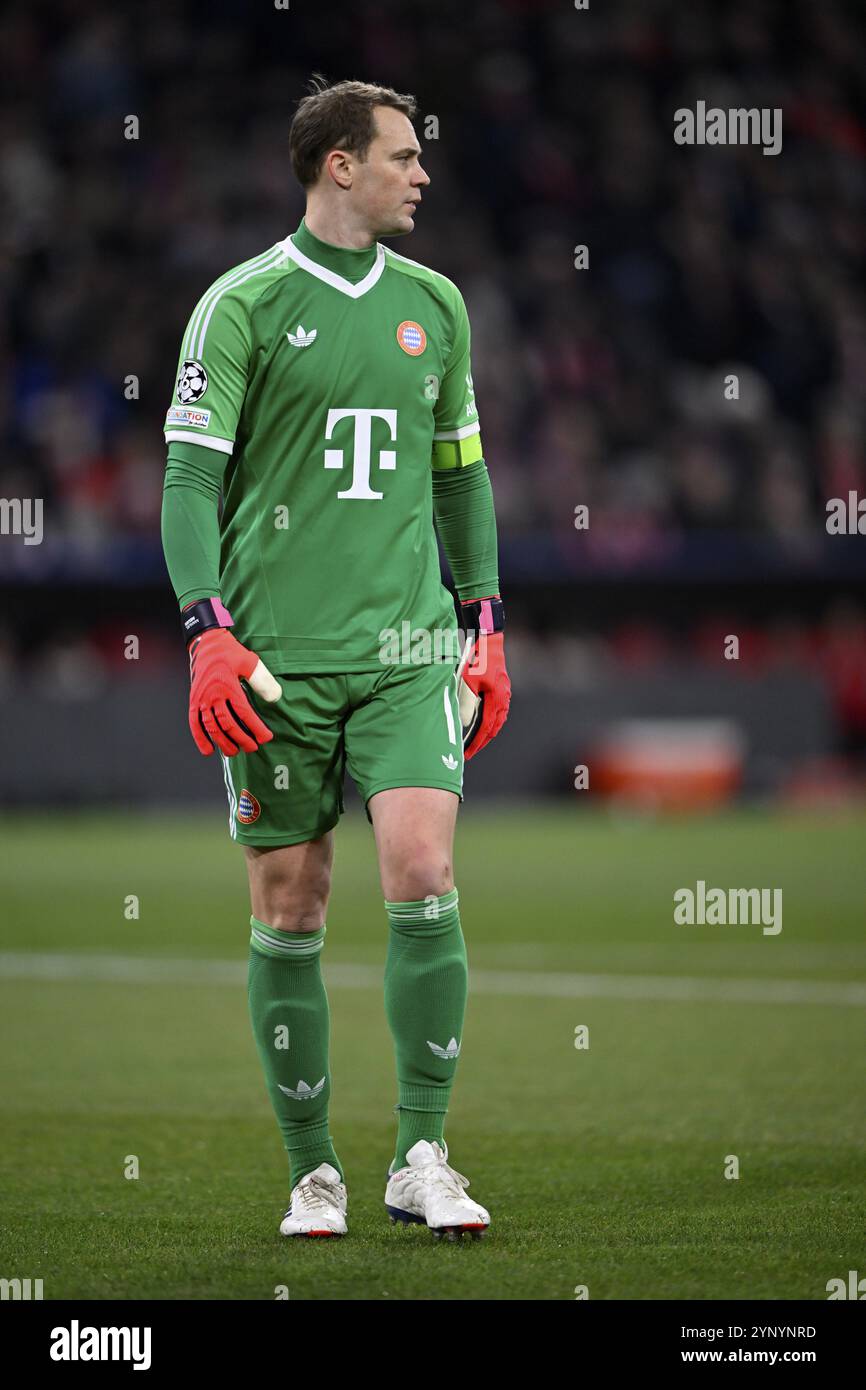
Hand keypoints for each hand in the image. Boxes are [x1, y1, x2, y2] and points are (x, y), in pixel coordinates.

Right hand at [188, 628, 279, 756]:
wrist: (206, 642)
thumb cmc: (229, 652)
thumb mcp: (250, 662)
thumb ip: (263, 680)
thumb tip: (275, 698)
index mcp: (228, 686)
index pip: (244, 713)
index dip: (256, 728)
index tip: (266, 738)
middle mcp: (212, 695)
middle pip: (227, 724)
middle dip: (241, 739)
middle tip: (252, 747)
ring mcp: (201, 699)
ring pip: (211, 727)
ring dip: (223, 742)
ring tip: (234, 752)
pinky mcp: (193, 700)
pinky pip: (194, 723)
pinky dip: (200, 738)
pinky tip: (208, 750)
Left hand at [461, 630, 510, 759]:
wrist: (488, 640)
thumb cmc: (476, 660)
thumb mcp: (467, 682)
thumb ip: (467, 704)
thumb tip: (467, 724)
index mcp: (496, 700)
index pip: (485, 729)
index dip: (476, 743)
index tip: (467, 754)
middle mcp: (503, 699)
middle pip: (493, 727)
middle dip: (482, 741)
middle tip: (470, 751)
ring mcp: (504, 692)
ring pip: (497, 719)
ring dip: (487, 731)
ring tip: (476, 740)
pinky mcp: (501, 686)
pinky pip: (497, 709)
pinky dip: (490, 719)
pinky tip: (483, 720)